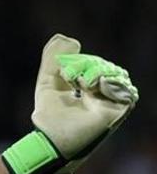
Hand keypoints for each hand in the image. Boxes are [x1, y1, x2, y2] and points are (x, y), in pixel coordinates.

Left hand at [1, 33, 138, 173]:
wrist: (51, 137)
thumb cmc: (48, 115)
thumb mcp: (48, 81)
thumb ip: (52, 59)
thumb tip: (64, 36)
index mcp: (88, 87)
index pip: (92, 63)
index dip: (80, 61)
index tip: (66, 71)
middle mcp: (103, 94)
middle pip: (104, 66)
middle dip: (87, 64)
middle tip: (71, 76)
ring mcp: (112, 102)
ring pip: (115, 73)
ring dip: (97, 71)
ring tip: (81, 82)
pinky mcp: (119, 110)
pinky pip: (125, 88)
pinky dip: (109, 81)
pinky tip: (93, 86)